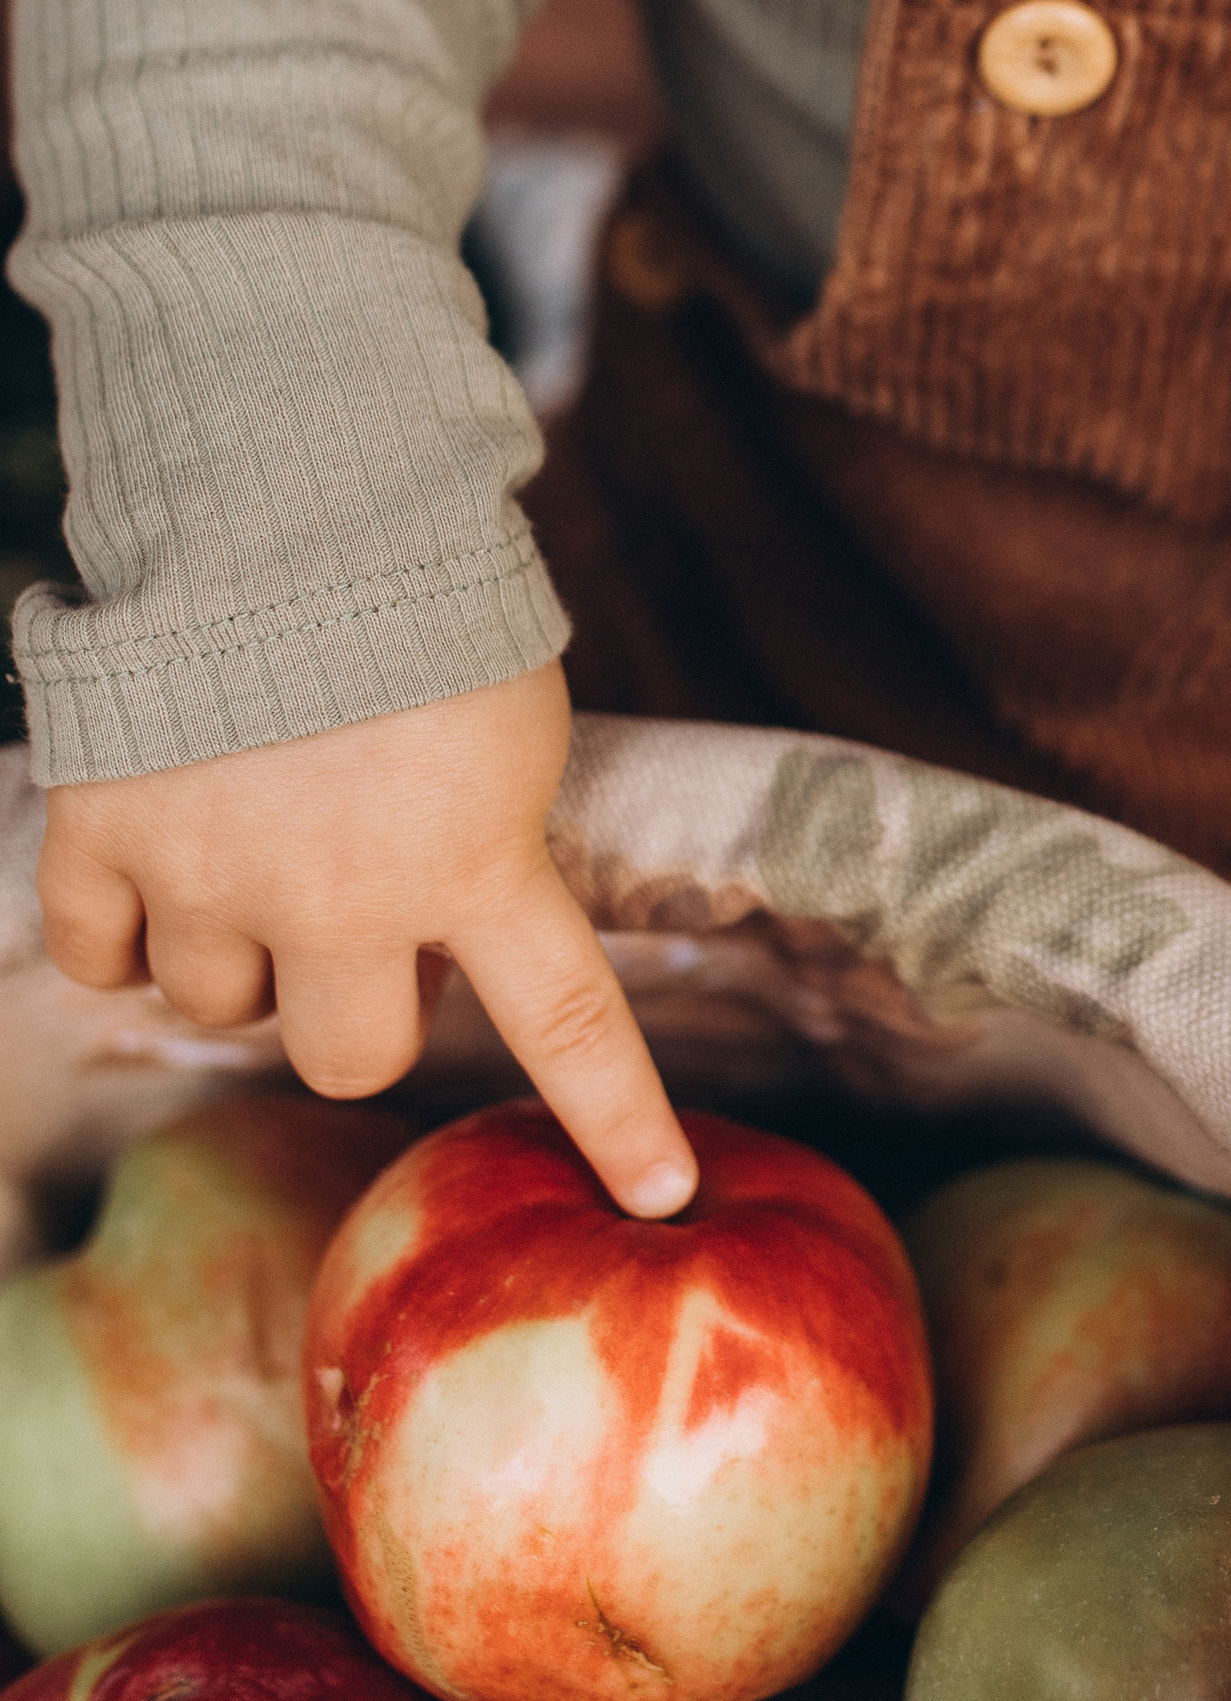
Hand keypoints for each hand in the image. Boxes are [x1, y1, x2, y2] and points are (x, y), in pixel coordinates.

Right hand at [36, 661, 696, 1216]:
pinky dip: (124, 936)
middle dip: (361, 1010)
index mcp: (475, 861)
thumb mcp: (512, 720)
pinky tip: (156, 875)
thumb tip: (460, 912)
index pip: (566, 1025)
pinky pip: (101, 959)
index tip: (659, 1198)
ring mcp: (214, 876)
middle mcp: (343, 898)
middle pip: (351, 1055)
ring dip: (242, 956)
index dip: (617, 1118)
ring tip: (255, 852)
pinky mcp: (105, 837)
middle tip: (362, 927)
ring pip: (221, 1007)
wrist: (276, 503)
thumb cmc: (418, 596)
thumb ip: (491, 830)